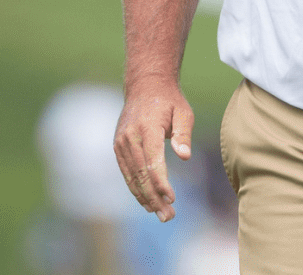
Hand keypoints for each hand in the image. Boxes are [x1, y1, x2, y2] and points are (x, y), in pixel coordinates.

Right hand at [113, 75, 193, 222]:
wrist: (145, 85)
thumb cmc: (169, 100)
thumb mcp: (183, 112)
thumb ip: (183, 134)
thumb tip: (184, 156)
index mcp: (146, 128)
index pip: (152, 161)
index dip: (161, 182)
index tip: (172, 198)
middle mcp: (130, 137)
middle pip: (140, 174)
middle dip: (154, 197)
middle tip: (167, 216)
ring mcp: (121, 142)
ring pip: (131, 176)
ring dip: (144, 197)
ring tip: (159, 214)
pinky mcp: (118, 146)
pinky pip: (126, 172)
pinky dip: (135, 188)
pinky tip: (146, 201)